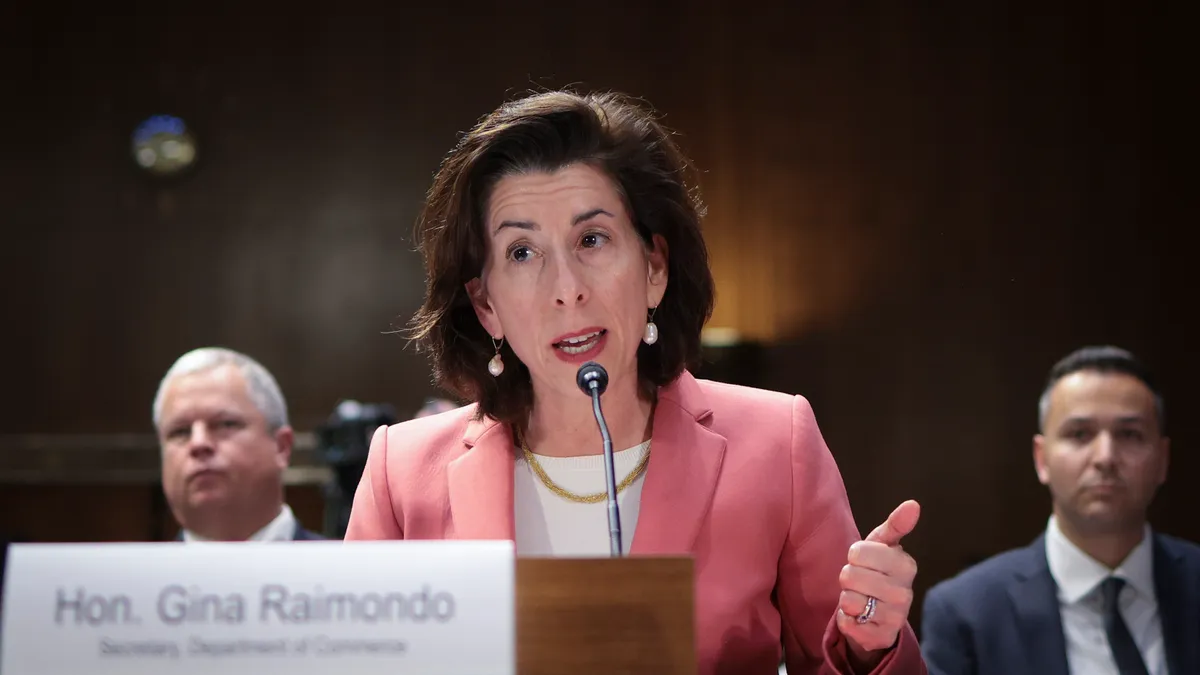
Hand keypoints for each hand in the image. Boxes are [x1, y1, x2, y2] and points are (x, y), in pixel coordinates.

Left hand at [836, 500, 919, 667]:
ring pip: (848, 600)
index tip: (864, 561)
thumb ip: (895, 525)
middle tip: (861, 582)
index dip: (854, 556)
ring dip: (847, 599)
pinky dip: (845, 620)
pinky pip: (846, 623)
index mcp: (906, 564)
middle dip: (848, 578)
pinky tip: (860, 618)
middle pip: (849, 575)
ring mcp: (895, 618)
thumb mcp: (882, 545)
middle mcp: (905, 593)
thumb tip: (914, 504)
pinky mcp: (880, 638)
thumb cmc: (877, 570)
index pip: (857, 551)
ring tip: (861, 599)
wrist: (877, 614)